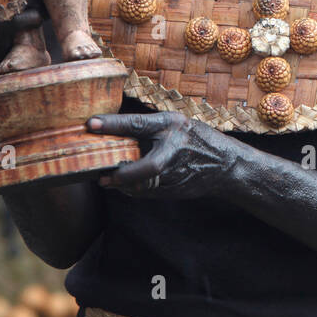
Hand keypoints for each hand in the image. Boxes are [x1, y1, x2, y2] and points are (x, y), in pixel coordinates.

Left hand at [87, 111, 236, 198]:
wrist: (225, 164)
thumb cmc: (196, 138)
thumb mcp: (176, 124)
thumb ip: (150, 129)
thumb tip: (114, 133)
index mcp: (172, 124)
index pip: (138, 124)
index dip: (113, 124)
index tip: (91, 124)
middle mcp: (175, 147)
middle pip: (147, 165)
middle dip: (124, 174)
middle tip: (102, 176)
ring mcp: (178, 170)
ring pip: (145, 183)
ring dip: (124, 184)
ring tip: (107, 181)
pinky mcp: (176, 187)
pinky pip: (148, 192)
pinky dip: (134, 190)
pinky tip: (125, 186)